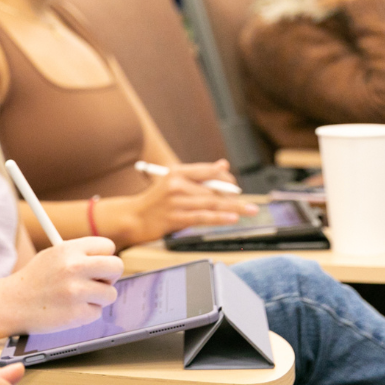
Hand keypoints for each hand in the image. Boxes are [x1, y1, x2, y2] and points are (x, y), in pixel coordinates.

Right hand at [2, 238, 123, 334]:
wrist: (12, 304)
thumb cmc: (35, 280)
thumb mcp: (52, 256)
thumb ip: (79, 254)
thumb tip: (107, 257)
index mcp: (68, 249)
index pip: (107, 246)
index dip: (104, 256)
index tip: (98, 265)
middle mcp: (74, 267)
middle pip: (117, 266)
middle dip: (110, 276)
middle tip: (98, 281)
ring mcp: (76, 291)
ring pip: (111, 293)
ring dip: (98, 298)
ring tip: (77, 298)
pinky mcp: (77, 314)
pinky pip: (97, 312)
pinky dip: (87, 313)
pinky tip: (69, 310)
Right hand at [129, 160, 257, 242]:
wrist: (132, 218)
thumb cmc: (155, 201)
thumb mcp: (173, 183)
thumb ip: (198, 176)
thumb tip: (223, 166)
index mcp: (176, 172)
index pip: (207, 171)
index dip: (226, 179)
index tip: (236, 187)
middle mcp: (176, 184)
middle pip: (213, 190)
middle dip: (234, 198)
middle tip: (252, 204)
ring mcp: (175, 202)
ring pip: (210, 204)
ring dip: (233, 208)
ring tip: (249, 211)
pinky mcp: (174, 218)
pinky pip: (202, 217)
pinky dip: (219, 218)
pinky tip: (232, 219)